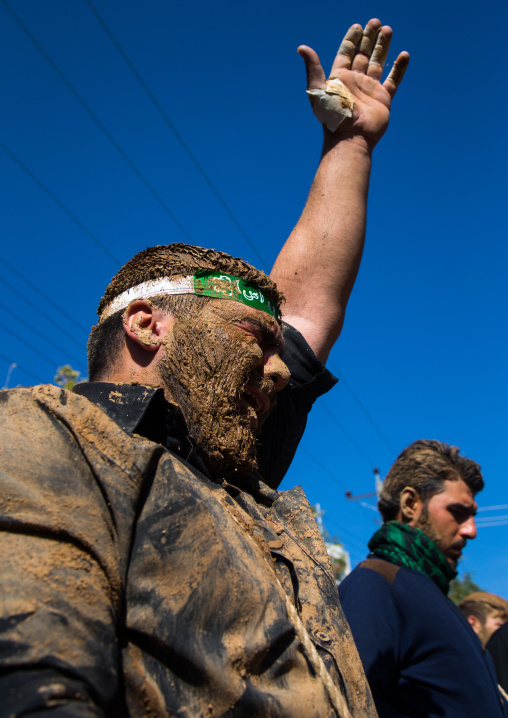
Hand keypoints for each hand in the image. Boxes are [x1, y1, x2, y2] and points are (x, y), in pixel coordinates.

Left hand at [299, 19, 408, 148]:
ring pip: (378, 62)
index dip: (351, 39)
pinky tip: (404, 55)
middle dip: (369, 38)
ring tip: (388, 29)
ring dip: (383, 46)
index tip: (357, 26)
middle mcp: (355, 82)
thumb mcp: (317, 90)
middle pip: (363, 54)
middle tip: (376, 22)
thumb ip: (313, 68)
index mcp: (340, 79)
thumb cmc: (332, 116)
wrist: (350, 137)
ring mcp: (370, 89)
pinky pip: (393, 80)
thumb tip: (302, 48)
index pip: (346, 53)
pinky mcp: (383, 98)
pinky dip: (399, 68)